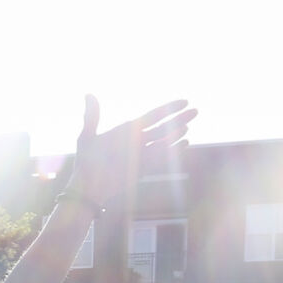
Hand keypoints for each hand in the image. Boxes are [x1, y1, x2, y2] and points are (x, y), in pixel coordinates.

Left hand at [66, 96, 195, 209]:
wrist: (88, 189)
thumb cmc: (85, 163)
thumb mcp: (87, 137)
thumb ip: (92, 116)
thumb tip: (88, 93)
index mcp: (127, 130)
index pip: (153, 115)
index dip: (169, 108)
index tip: (184, 101)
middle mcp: (137, 141)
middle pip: (163, 127)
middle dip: (179, 118)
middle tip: (196, 110)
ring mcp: (142, 155)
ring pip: (165, 142)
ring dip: (177, 134)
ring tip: (190, 125)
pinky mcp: (144, 169)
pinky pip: (162, 159)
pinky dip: (174, 151)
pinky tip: (186, 143)